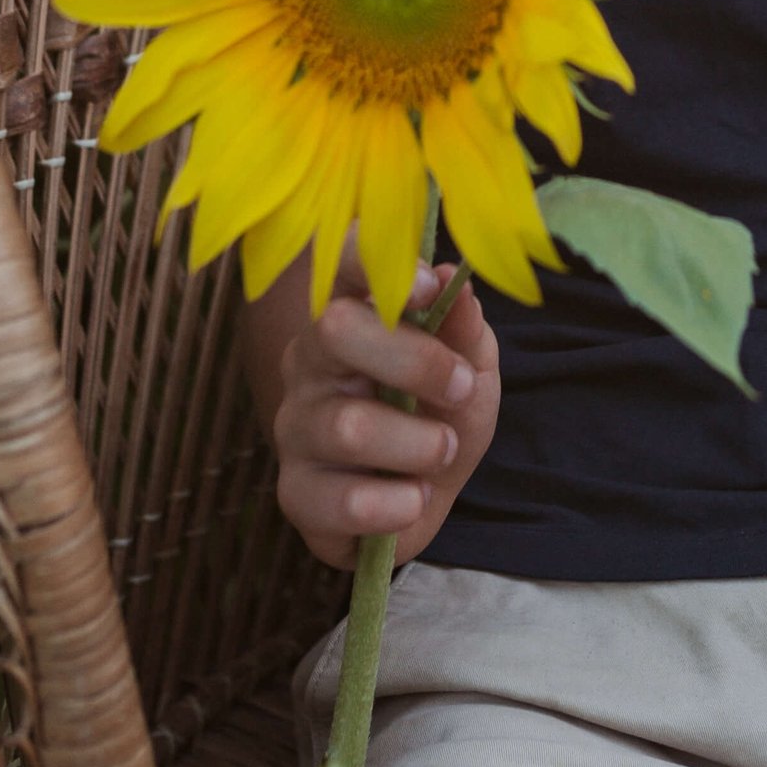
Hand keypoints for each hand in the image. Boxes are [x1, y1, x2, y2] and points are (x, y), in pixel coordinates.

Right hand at [268, 243, 500, 570]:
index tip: (430, 287)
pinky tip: (412, 498)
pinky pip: (344, 500)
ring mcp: (294, 427)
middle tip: (461, 389)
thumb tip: (455, 281)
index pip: (340, 262)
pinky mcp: (296, 494)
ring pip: (348, 425)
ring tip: (442, 451)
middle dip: (416, 361)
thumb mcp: (471, 370)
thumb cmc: (440, 416)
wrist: (424, 499)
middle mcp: (308, 362)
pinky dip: (398, 503)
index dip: (379, 265)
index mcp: (350, 316)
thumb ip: (464, 330)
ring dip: (418, 444)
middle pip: (336, 330)